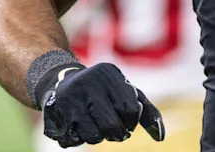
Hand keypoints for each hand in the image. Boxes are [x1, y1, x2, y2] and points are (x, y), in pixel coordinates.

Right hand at [38, 62, 164, 146]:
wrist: (60, 81)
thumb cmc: (103, 91)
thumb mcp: (126, 92)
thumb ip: (147, 112)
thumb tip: (160, 137)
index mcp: (109, 74)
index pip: (130, 109)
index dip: (131, 122)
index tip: (128, 122)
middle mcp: (88, 83)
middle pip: (111, 125)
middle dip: (118, 134)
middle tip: (116, 131)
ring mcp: (69, 98)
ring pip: (93, 136)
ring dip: (99, 137)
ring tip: (97, 125)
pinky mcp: (53, 113)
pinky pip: (74, 139)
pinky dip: (80, 138)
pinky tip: (78, 125)